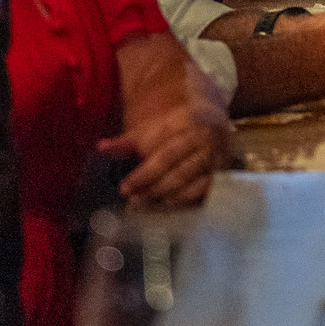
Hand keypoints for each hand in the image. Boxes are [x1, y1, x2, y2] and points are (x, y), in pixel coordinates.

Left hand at [98, 101, 230, 208]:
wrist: (210, 120)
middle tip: (132, 200)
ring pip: (191, 181)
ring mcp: (218, 156)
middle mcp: (207, 138)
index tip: (124, 187)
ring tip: (145, 205)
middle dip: (152, 185)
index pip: (164, 152)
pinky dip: (186, 199)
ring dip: (166, 195)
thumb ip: (127, 142)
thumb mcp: (150, 130)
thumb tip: (101, 147)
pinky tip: (167, 205)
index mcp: (188, 122)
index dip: (144, 172)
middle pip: (177, 167)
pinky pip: (204, 190)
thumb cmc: (173, 128)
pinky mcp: (223, 172)